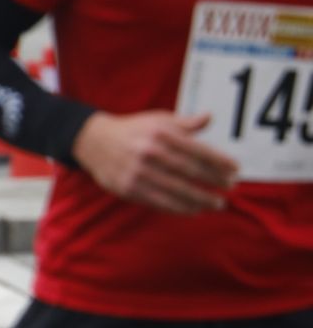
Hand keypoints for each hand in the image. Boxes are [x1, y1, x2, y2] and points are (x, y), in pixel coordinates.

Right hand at [71, 111, 237, 214]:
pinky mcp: (129, 188)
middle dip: (215, 181)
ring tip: (218, 203)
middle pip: (191, 171)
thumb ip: (183, 123)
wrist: (93, 141)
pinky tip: (194, 210)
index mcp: (159, 133)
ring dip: (201, 199)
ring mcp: (138, 172)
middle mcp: (149, 152)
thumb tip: (209, 117)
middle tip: (230, 187)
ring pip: (177, 190)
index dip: (219, 161)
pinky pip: (160, 202)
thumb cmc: (132, 130)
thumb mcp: (156, 120)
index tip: (235, 170)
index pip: (197, 150)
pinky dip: (180, 208)